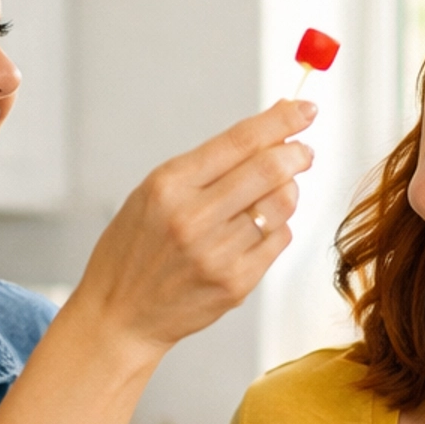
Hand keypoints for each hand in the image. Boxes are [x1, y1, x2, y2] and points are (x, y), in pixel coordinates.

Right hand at [69, 100, 314, 356]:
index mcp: (169, 186)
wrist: (120, 314)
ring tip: (274, 192)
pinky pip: (278, 241)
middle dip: (297, 153)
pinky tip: (258, 229)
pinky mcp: (235, 283)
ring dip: (288, 191)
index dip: (281, 121)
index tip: (305, 109)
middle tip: (303, 152)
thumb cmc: (136, 250)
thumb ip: (207, 165)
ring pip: (281, 205)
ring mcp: (217, 254)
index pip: (239, 141)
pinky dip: (277, 227)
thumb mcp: (153, 194)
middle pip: (269, 170)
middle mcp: (193, 218)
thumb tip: (270, 132)